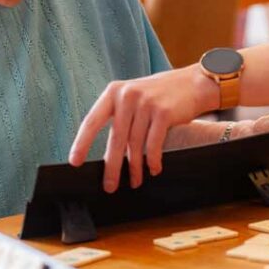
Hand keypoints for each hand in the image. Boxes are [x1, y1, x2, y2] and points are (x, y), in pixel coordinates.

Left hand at [68, 65, 220, 192]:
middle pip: (115, 138)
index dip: (81, 143)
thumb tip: (109, 153)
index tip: (74, 162)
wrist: (193, 83)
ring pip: (135, 145)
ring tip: (135, 181)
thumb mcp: (134, 97)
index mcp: (114, 92)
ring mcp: (145, 103)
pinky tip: (153, 169)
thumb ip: (119, 115)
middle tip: (109, 186)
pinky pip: (153, 144)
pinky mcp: (163, 112)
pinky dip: (153, 160)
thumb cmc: (161, 95)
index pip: (92, 121)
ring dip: (135, 168)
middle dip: (112, 166)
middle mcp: (127, 95)